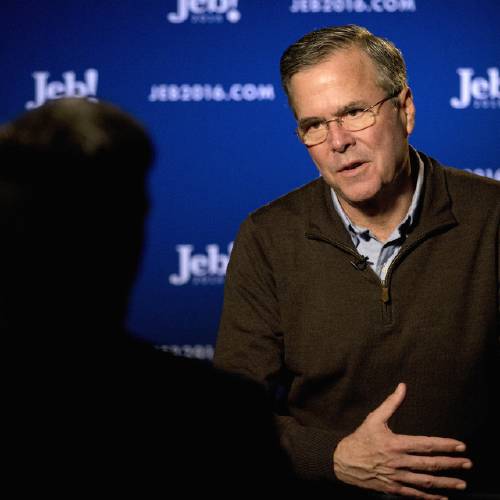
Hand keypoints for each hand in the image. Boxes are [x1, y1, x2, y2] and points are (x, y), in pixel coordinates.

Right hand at [333, 383, 471, 499]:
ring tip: (461, 483)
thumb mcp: (374, 418)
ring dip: (445, 482)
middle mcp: (398, 462)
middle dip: (451, 464)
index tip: (460, 445)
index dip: (445, 445)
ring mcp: (396, 477)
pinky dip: (430, 497)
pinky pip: (415, 494)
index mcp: (395, 444)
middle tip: (467, 463)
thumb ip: (391, 403)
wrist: (343, 461)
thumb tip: (402, 387)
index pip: (426, 445)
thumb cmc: (360, 438)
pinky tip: (442, 497)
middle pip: (430, 464)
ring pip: (426, 481)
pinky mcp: (393, 488)